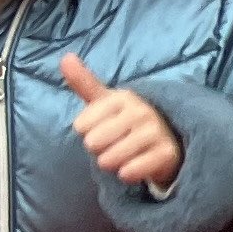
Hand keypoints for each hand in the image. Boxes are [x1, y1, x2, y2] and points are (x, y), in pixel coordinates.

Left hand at [59, 53, 182, 189]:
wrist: (166, 141)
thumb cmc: (126, 121)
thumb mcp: (105, 102)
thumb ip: (84, 82)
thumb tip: (66, 57)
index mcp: (123, 97)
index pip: (81, 125)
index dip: (87, 132)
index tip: (104, 127)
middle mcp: (141, 111)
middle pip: (93, 143)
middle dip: (99, 150)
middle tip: (116, 143)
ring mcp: (156, 131)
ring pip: (109, 159)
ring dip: (112, 164)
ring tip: (124, 156)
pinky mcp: (167, 153)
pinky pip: (130, 171)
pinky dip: (127, 174)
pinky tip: (135, 166)